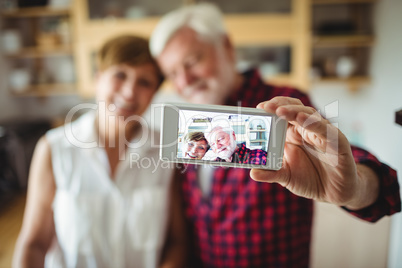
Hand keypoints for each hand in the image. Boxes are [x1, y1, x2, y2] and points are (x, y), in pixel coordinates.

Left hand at [251, 97, 377, 208]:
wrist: (334, 193)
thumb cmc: (310, 179)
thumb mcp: (286, 177)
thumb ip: (271, 173)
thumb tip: (252, 173)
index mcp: (294, 134)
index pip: (283, 114)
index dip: (272, 108)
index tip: (259, 107)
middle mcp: (308, 130)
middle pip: (295, 109)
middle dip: (280, 105)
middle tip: (266, 106)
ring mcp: (323, 135)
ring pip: (310, 115)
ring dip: (294, 111)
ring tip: (280, 111)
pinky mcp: (338, 143)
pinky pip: (327, 130)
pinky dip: (315, 124)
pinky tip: (302, 120)